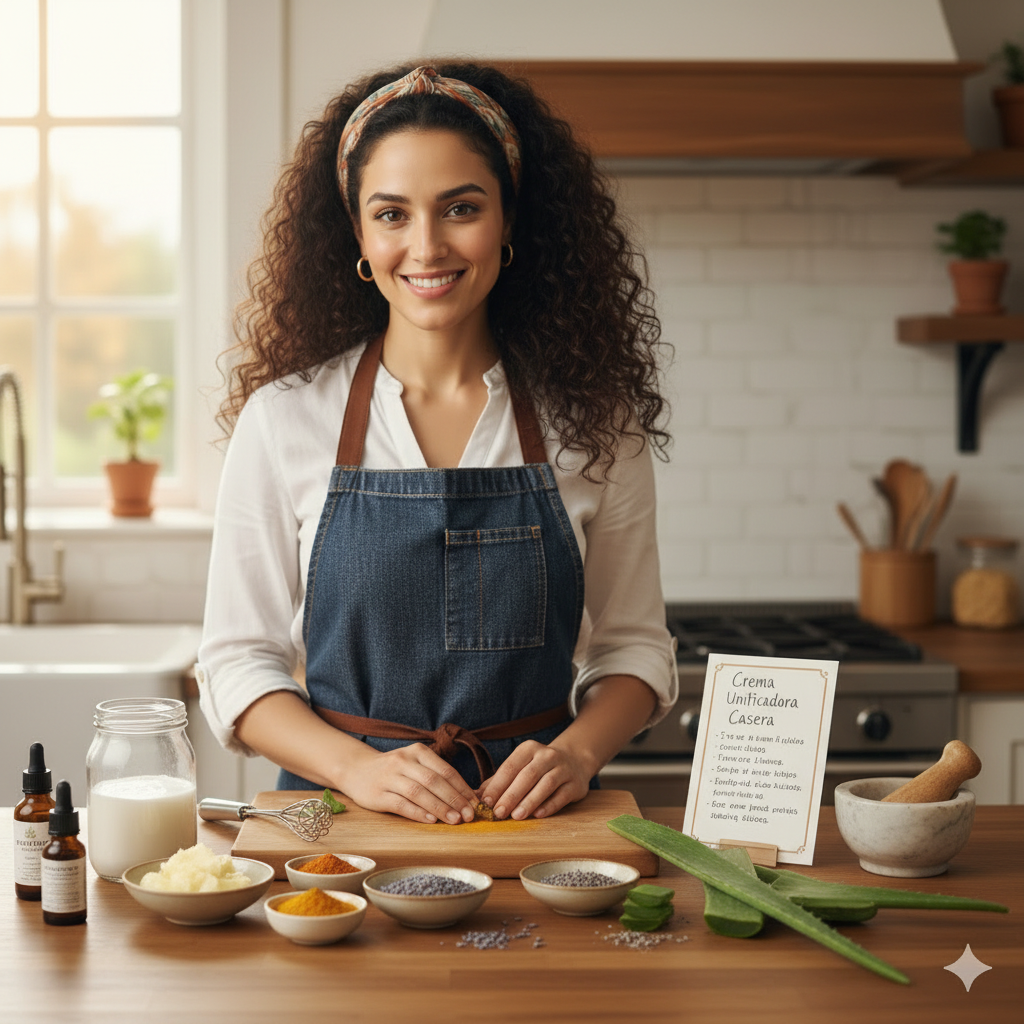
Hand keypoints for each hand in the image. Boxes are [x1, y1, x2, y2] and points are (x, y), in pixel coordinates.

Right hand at [339, 742, 477, 824]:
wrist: (356, 769)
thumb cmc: (394, 770)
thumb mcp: (414, 764)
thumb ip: (436, 775)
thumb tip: (467, 796)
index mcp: (418, 752)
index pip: (445, 770)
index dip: (462, 787)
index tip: (475, 803)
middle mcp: (404, 761)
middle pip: (434, 781)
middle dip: (455, 799)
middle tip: (469, 815)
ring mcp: (390, 777)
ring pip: (419, 792)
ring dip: (439, 807)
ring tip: (455, 820)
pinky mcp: (378, 794)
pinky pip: (401, 804)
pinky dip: (417, 812)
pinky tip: (431, 820)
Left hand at [476, 740, 593, 820]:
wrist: (575, 761)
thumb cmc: (538, 767)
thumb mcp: (520, 766)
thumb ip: (498, 780)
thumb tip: (475, 796)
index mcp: (528, 749)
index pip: (510, 767)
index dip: (497, 785)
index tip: (485, 802)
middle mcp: (547, 755)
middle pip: (527, 775)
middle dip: (511, 795)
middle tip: (498, 813)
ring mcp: (563, 769)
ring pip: (545, 784)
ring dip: (529, 801)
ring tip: (516, 816)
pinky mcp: (575, 784)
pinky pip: (561, 795)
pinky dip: (549, 805)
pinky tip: (537, 815)